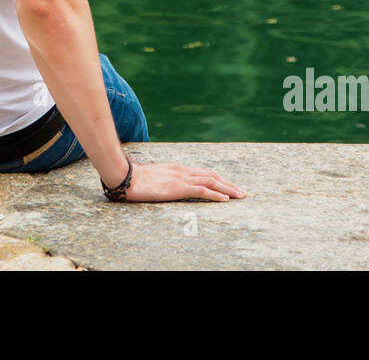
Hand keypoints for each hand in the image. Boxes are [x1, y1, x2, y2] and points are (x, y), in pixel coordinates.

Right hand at [119, 161, 244, 201]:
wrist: (126, 176)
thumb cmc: (135, 179)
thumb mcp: (154, 177)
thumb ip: (164, 179)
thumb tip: (166, 184)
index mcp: (178, 168)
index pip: (204, 172)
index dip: (219, 179)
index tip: (229, 185)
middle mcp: (183, 170)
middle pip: (212, 175)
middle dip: (229, 184)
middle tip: (241, 192)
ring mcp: (181, 178)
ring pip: (211, 181)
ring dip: (228, 189)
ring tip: (240, 196)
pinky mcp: (178, 187)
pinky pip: (202, 190)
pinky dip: (216, 194)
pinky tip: (225, 200)